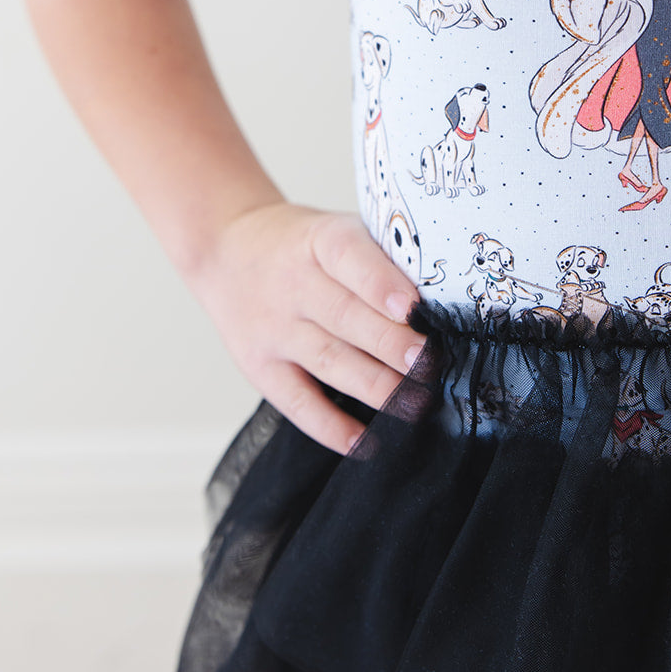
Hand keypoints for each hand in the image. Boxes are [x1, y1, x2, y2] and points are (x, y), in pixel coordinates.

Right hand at [190, 202, 425, 456]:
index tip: (413, 307)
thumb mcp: (334, 230)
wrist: (226, 248)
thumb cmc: (303, 246)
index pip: (348, 257)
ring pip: (329, 361)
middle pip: (345, 317)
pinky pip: (297, 402)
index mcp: (319, 241)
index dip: (380, 283)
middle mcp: (293, 284)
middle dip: (392, 345)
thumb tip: (444, 301)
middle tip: (430, 365)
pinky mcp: (260, 367)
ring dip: (375, 386)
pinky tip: (366, 442)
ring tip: (415, 404)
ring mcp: (274, 328)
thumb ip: (379, 258)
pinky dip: (331, 426)